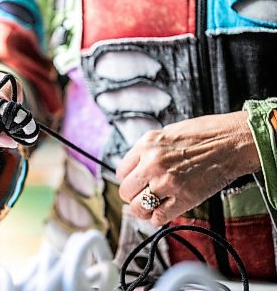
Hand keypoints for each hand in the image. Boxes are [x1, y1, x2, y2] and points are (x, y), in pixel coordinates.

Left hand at [117, 111, 260, 226]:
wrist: (232, 141)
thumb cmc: (204, 134)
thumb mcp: (166, 134)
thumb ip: (148, 151)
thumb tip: (135, 167)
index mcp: (146, 145)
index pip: (121, 172)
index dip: (128, 179)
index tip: (135, 182)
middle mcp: (152, 163)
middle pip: (126, 192)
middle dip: (133, 196)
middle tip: (142, 195)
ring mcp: (167, 182)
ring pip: (138, 208)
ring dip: (143, 210)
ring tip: (150, 206)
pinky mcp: (184, 198)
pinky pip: (158, 218)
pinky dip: (157, 218)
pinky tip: (163, 212)